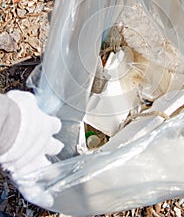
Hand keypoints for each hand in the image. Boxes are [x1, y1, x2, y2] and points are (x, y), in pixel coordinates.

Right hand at [0, 90, 62, 206]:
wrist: (10, 127)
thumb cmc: (15, 110)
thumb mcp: (24, 100)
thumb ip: (28, 102)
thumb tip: (26, 101)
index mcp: (44, 124)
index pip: (54, 125)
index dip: (52, 125)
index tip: (52, 125)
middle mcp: (43, 143)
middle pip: (54, 146)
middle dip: (54, 147)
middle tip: (56, 147)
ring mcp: (36, 159)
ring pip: (47, 168)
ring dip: (50, 170)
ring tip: (53, 173)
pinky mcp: (26, 173)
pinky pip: (34, 188)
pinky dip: (40, 195)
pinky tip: (48, 199)